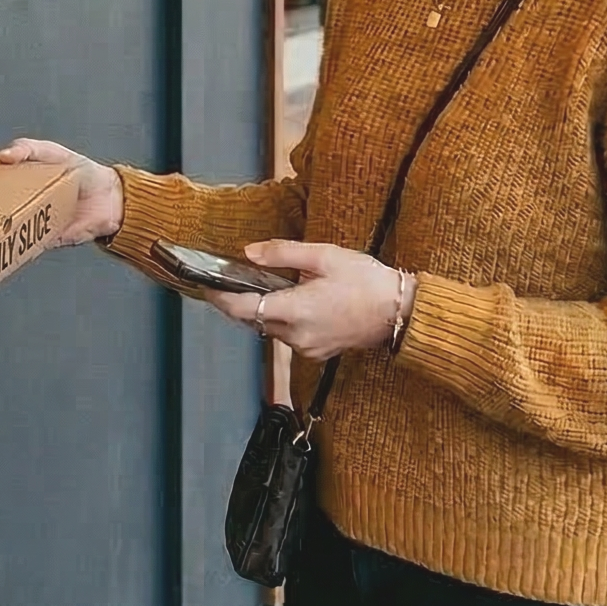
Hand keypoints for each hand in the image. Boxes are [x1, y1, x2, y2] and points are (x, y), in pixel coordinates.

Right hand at [0, 139, 122, 248]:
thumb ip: (28, 149)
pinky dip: (16, 246)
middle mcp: (22, 203)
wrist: (110, 199)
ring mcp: (31, 224)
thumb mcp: (52, 152)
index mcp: (20, 180)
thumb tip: (2, 155)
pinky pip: (25, 246)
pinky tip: (6, 240)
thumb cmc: (82, 172)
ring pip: (6, 229)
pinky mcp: (43, 241)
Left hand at [206, 241, 407, 361]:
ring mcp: (307, 348)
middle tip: (229, 281)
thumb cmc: (366, 281)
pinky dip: (281, 320)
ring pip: (269, 329)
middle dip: (238, 302)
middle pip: (252, 320)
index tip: (206, 286)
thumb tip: (248, 253)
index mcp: (295, 310)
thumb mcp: (324, 256)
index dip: (220, 298)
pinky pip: (287, 336)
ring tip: (264, 286)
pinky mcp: (316, 352)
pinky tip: (290, 301)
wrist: (400, 311)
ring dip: (261, 310)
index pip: (242, 309)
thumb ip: (282, 253)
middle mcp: (296, 335)